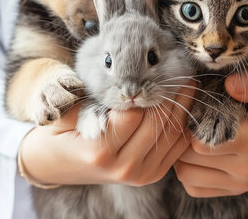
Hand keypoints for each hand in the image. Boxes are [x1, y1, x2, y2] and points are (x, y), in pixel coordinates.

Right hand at [19, 82, 194, 186]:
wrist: (59, 164)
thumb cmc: (61, 131)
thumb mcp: (66, 114)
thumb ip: (86, 100)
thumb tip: (116, 83)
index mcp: (100, 152)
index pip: (133, 115)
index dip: (143, 92)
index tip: (153, 72)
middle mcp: (123, 168)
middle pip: (157, 124)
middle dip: (171, 96)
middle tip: (183, 71)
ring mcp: (140, 175)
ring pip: (172, 134)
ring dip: (183, 107)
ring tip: (188, 83)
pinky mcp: (152, 175)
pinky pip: (177, 147)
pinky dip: (183, 125)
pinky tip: (185, 104)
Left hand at [174, 71, 247, 196]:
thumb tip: (228, 84)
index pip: (203, 140)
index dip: (191, 120)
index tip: (195, 101)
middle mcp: (247, 168)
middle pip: (190, 156)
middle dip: (183, 134)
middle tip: (188, 112)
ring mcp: (241, 183)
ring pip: (186, 174)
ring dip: (181, 153)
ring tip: (190, 130)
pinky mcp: (236, 189)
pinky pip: (194, 187)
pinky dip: (188, 170)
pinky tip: (196, 149)